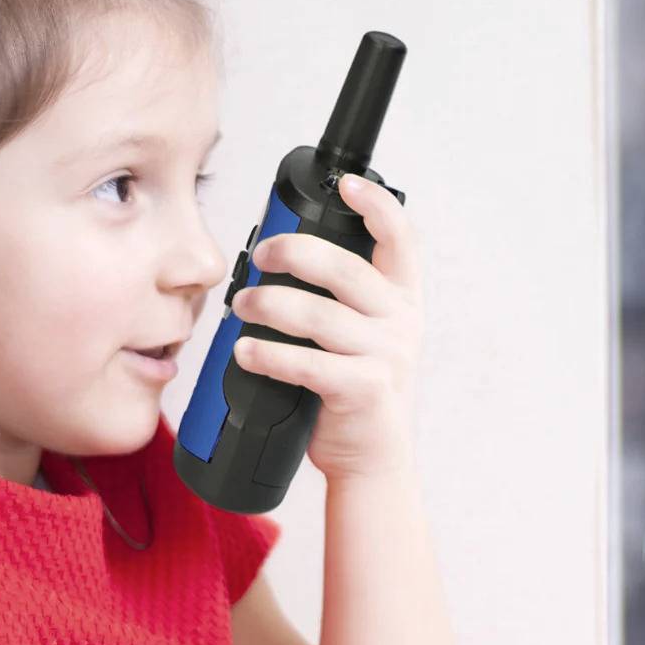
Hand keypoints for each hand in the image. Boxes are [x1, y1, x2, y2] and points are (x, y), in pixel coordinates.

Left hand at [227, 174, 423, 484]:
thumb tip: (276, 258)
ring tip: (242, 307)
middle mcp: (402, 321)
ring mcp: (388, 356)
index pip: (402, 238)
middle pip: (346, 268)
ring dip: (270, 305)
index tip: (348, 185)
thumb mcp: (360, 336)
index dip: (378, 205)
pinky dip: (270, 354)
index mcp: (402, 298)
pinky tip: (246, 352)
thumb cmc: (353, 391)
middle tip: (260, 256)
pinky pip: (309, 363)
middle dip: (294, 253)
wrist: (371, 459)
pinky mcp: (367, 390)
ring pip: (320, 315)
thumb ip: (336, 297)